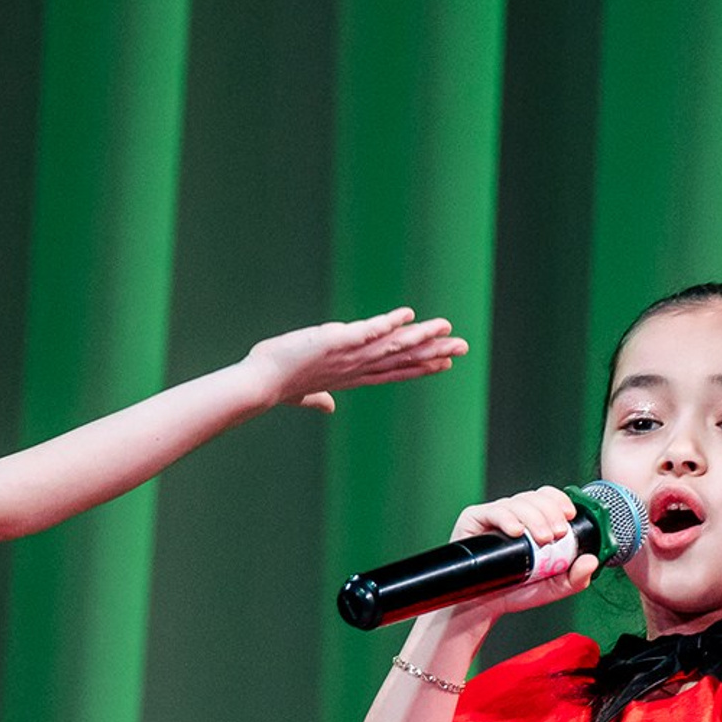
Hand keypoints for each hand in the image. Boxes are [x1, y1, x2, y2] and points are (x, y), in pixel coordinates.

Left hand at [244, 306, 468, 413]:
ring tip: (445, 328)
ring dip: (419, 337)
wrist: (258, 385)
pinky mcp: (335, 343)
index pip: (392, 372)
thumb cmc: (278, 384)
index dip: (419, 367)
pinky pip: (367, 332)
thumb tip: (327, 407)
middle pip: (401, 360)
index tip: (444, 363)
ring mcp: (347, 357)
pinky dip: (387, 324)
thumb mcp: (304, 392)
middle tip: (463, 347)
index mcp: (351, 378)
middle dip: (432, 353)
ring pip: (391, 347)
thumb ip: (318, 398)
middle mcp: (355, 369)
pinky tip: (407, 315)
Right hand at [439, 486, 598, 621]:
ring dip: (533, 518)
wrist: (483, 608)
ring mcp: (493, 516)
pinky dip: (507, 518)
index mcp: (532, 521)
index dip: (559, 500)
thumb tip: (592, 561)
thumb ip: (575, 578)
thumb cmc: (514, 592)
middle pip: (535, 497)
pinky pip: (492, 511)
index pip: (547, 497)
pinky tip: (515, 531)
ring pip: (517, 502)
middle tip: (557, 535)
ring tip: (541, 539)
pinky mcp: (473, 520)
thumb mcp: (552, 588)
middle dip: (550, 513)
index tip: (569, 516)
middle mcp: (513, 514)